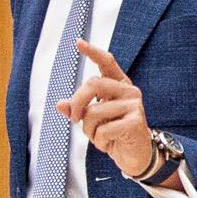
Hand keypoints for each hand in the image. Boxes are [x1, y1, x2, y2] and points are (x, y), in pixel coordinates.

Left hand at [60, 38, 157, 180]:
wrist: (136, 155)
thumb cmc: (115, 134)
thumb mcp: (93, 120)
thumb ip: (78, 109)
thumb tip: (60, 104)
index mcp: (119, 86)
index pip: (106, 62)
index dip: (92, 52)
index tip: (78, 42)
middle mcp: (129, 91)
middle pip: (92, 84)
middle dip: (77, 103)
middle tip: (74, 119)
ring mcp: (134, 105)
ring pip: (94, 112)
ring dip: (89, 130)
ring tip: (99, 137)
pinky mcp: (136, 121)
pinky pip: (104, 130)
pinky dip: (99, 142)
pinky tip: (109, 144)